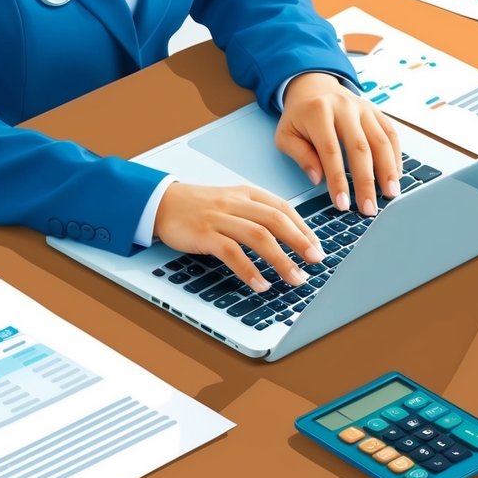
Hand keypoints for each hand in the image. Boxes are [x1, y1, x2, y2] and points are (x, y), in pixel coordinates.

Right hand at [153, 183, 322, 292]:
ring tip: (295, 278)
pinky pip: (231, 253)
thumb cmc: (198, 207)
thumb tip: (288, 237)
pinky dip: (249, 270)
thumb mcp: (230, 202)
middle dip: (300, 241)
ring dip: (281, 260)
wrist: (160, 202)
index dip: (303, 228)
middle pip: (276, 220)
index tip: (317, 247)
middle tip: (315, 261)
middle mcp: (235, 203)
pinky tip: (261, 284)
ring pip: (258, 236)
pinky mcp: (203, 234)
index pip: (283, 208)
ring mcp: (219, 218)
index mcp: (246, 193)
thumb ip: (255, 214)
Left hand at [276, 72, 401, 216]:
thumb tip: (318, 179)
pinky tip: (394, 177)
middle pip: (360, 148)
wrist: (314, 87)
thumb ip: (300, 156)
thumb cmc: (299, 117)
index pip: (331, 151)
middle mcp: (344, 107)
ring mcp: (364, 108)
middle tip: (369, 208)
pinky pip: (391, 134)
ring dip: (388, 170)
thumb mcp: (286, 135)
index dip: (338, 180)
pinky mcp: (377, 112)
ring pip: (381, 141)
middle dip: (366, 181)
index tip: (342, 204)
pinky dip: (395, 157)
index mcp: (318, 112)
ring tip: (390, 195)